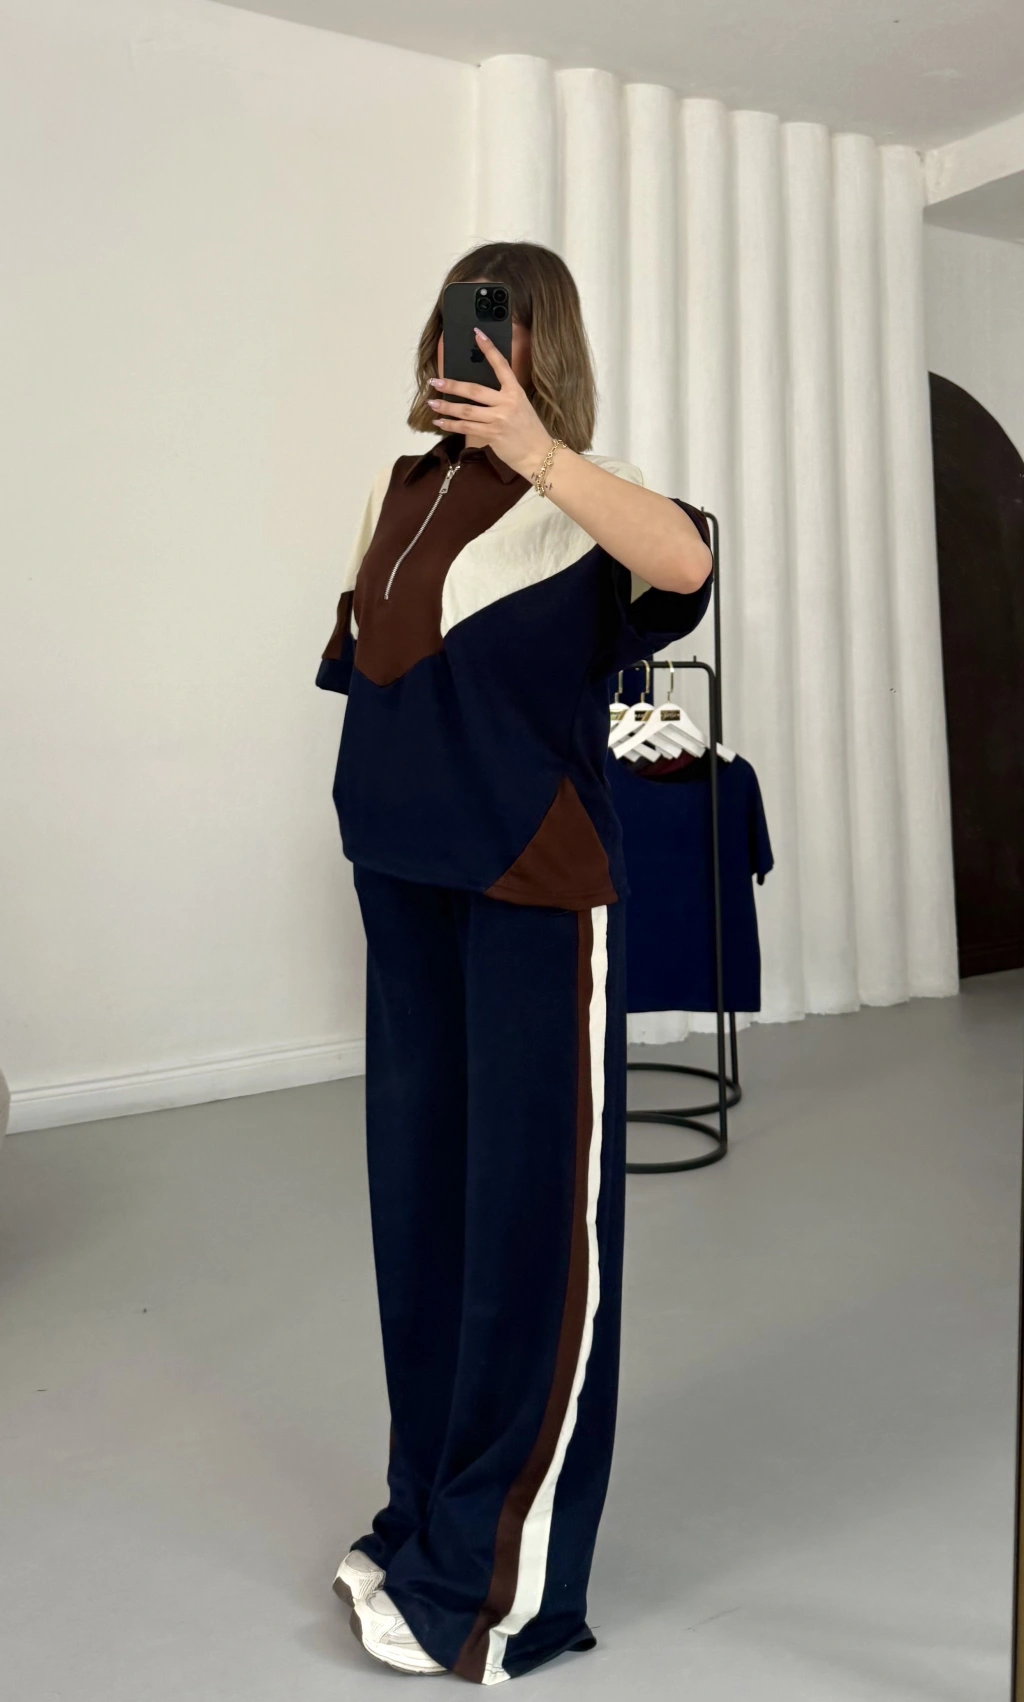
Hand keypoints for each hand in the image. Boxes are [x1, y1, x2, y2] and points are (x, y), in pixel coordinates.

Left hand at [426, 327, 552, 479]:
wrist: (538, 453)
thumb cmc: (528, 429)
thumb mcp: (520, 405)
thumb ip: (502, 396)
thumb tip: (476, 390)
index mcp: (516, 391)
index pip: (501, 365)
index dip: (489, 348)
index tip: (477, 334)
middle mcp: (507, 403)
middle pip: (474, 390)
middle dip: (452, 386)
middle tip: (435, 382)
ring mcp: (499, 419)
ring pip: (467, 411)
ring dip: (446, 407)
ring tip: (431, 403)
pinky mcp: (493, 435)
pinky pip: (467, 428)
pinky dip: (451, 425)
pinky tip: (440, 422)